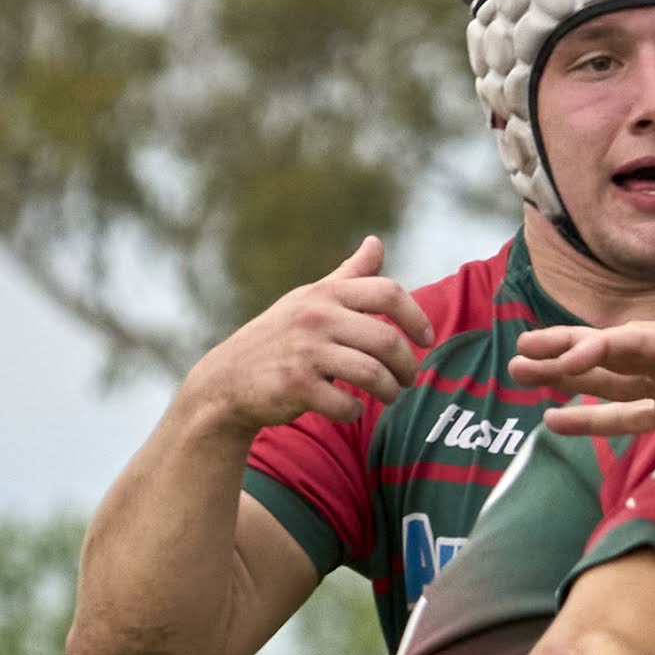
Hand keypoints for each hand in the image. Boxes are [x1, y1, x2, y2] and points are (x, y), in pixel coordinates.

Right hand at [188, 239, 431, 434]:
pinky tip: (349, 409)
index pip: (388, 292)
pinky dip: (354, 412)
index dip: (416, 317)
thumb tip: (376, 242)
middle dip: (407, 366)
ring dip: (390, 391)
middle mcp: (315, 317)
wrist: (227, 379)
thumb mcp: (310, 300)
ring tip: (389, 395)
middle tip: (407, 378)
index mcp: (325, 294)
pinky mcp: (295, 386)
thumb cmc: (280, 337)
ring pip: (373, 374)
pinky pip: (346, 404)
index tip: (427, 339)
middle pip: (387, 340)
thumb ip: (348, 275)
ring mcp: (304, 351)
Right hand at [511, 315, 654, 463]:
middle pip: (612, 353)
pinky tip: (553, 421)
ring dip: (565, 379)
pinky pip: (626, 418)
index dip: (604, 347)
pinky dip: (591, 420)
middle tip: (519, 350)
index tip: (566, 358)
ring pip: (609, 381)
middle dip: (565, 352)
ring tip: (519, 373)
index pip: (642, 343)